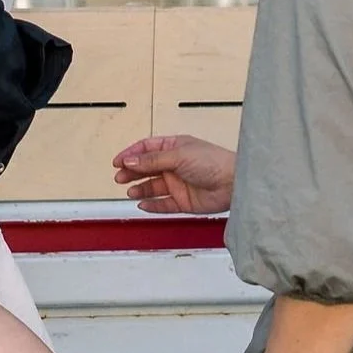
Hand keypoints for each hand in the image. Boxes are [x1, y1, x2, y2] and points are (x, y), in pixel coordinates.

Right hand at [112, 135, 235, 214]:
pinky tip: (142, 204)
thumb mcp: (178, 155)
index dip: (131, 154)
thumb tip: (130, 160)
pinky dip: (152, 205)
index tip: (118, 162)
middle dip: (132, 172)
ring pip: (153, 187)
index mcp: (174, 147)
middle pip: (147, 168)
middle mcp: (176, 165)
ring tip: (131, 191)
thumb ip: (151, 160)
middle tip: (120, 177)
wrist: (233, 183)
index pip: (146, 149)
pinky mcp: (184, 201)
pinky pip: (163, 204)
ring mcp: (179, 183)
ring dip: (140, 189)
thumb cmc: (214, 162)